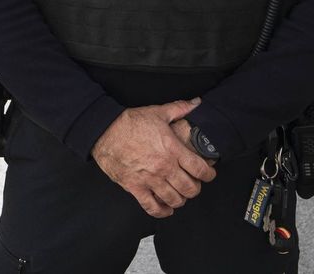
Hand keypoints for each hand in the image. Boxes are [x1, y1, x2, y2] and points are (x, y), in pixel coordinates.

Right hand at [90, 99, 216, 217]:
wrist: (103, 131)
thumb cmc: (129, 122)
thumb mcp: (157, 112)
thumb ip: (179, 108)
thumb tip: (196, 102)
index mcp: (172, 149)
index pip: (200, 169)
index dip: (209, 175)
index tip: (209, 174)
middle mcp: (164, 167)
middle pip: (190, 188)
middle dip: (195, 188)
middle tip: (192, 184)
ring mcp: (149, 179)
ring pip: (174, 199)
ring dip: (180, 199)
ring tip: (179, 194)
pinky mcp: (135, 187)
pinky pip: (152, 207)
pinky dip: (162, 211)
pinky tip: (166, 208)